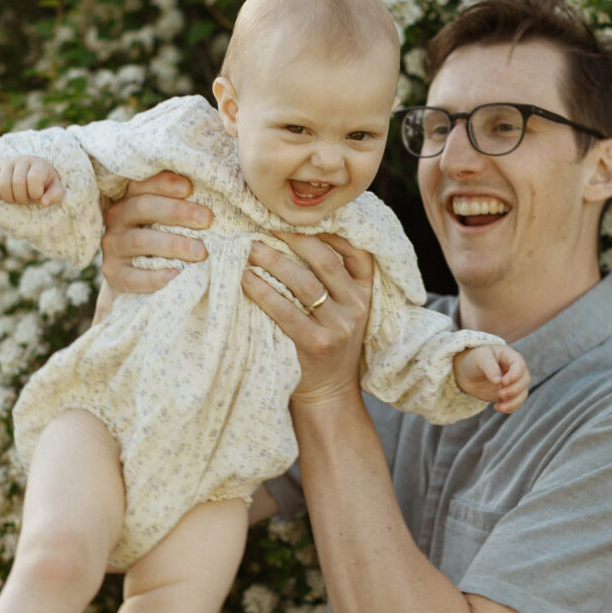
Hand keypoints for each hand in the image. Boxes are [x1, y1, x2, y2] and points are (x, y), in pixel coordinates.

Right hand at [0, 156, 62, 206]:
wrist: (32, 173)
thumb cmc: (45, 184)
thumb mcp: (55, 189)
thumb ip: (54, 196)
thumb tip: (43, 203)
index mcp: (39, 164)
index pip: (34, 178)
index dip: (35, 193)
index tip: (38, 196)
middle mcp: (22, 160)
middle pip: (17, 182)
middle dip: (22, 198)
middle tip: (27, 199)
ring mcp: (7, 163)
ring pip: (3, 183)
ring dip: (10, 198)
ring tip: (17, 198)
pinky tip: (6, 195)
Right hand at [100, 171, 212, 293]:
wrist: (136, 272)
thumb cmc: (164, 235)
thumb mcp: (168, 217)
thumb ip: (183, 204)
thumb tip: (215, 201)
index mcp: (130, 197)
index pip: (143, 184)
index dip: (165, 183)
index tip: (189, 188)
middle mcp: (117, 218)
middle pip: (142, 207)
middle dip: (177, 212)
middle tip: (206, 220)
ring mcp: (112, 246)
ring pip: (138, 241)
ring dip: (172, 244)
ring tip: (200, 251)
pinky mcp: (112, 273)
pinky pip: (130, 277)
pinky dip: (152, 277)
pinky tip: (173, 276)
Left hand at [242, 233, 373, 405]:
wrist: (329, 394)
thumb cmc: (327, 345)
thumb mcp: (343, 312)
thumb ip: (333, 283)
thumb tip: (294, 238)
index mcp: (365, 294)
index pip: (356, 252)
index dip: (329, 231)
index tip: (299, 217)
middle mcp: (357, 307)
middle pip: (324, 260)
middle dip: (293, 239)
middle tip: (264, 226)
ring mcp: (339, 327)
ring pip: (305, 282)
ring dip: (274, 261)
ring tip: (249, 249)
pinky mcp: (316, 344)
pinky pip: (286, 311)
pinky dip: (263, 292)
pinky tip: (246, 280)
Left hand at [452, 344, 529, 412]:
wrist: (467, 372)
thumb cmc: (475, 360)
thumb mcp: (480, 358)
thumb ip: (489, 367)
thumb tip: (498, 381)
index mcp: (511, 357)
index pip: (520, 365)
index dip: (515, 375)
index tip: (503, 382)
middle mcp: (516, 370)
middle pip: (524, 380)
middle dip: (514, 389)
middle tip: (500, 394)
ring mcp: (514, 383)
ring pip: (522, 394)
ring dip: (514, 402)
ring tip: (499, 407)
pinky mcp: (509, 395)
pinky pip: (516, 403)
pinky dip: (510, 408)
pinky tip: (497, 407)